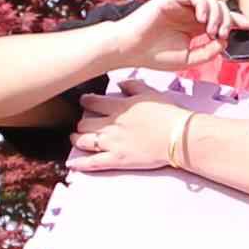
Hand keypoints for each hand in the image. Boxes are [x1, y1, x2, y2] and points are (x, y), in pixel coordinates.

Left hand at [70, 95, 193, 176]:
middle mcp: (111, 124)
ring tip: (75, 139)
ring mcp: (112, 143)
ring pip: (84, 141)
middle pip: (84, 124)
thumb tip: (120, 83)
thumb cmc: (167, 114)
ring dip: (76, 140)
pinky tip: (71, 164)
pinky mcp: (117, 160)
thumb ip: (133, 85)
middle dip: (80, 124)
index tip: (84, 101)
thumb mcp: (150, 92)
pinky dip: (80, 164)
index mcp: (118, 107)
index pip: (93, 102)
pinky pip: (93, 163)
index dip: (86, 101)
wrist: (178, 136)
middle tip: (81, 125)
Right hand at [98, 0, 230, 72]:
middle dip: (228, 20)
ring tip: (211, 29)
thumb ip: (208, 52)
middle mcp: (191, 14)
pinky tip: (202, 20)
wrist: (130, 50)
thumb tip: (224, 41)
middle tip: (221, 35)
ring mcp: (182, 5)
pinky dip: (203, 4)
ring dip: (217, 13)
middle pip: (220, 7)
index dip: (237, 21)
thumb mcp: (188, 59)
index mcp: (195, 27)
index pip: (221, 19)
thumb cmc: (154, 55)